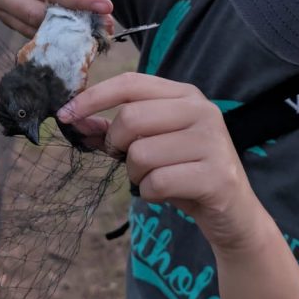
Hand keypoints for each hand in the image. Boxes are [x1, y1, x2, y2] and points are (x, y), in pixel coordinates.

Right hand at [0, 0, 113, 36]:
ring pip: (36, 28)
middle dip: (74, 20)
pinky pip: (33, 32)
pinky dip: (57, 32)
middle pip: (38, 13)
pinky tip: (77, 27)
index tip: (106, 6)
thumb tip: (97, 10)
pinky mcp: (5, 20)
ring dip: (68, 30)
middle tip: (105, 22)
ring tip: (96, 25)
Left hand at [57, 73, 268, 253]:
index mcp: (186, 95)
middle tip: (130, 161)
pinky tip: (167, 194)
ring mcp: (213, 141)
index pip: (130, 83)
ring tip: (156, 179)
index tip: (65, 115)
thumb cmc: (186, 173)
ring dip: (136, 174)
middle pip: (131, 118)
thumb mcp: (153, 144)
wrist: (233, 215)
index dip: (93, 97)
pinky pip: (156, 183)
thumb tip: (74, 118)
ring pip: (140, 154)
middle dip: (117, 146)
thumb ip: (116, 129)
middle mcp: (202, 111)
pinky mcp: (216, 175)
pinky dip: (150, 194)